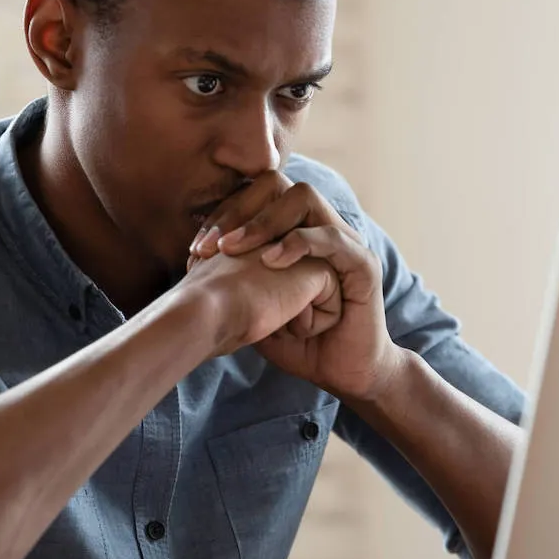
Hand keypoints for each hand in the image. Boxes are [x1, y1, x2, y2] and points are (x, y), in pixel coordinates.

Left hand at [187, 172, 406, 401]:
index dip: (224, 213)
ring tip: (236, 249)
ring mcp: (344, 241)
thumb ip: (235, 280)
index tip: (197, 248)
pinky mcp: (364, 263)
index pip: (257, 195)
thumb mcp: (256, 308)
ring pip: (304, 199)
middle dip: (240, 210)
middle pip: (278, 184)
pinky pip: (331, 237)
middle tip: (214, 245)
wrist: (343, 374)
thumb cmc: (299, 343)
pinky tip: (271, 262)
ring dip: (265, 221)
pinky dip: (298, 243)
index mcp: (297, 230)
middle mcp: (320, 227)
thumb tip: (194, 262)